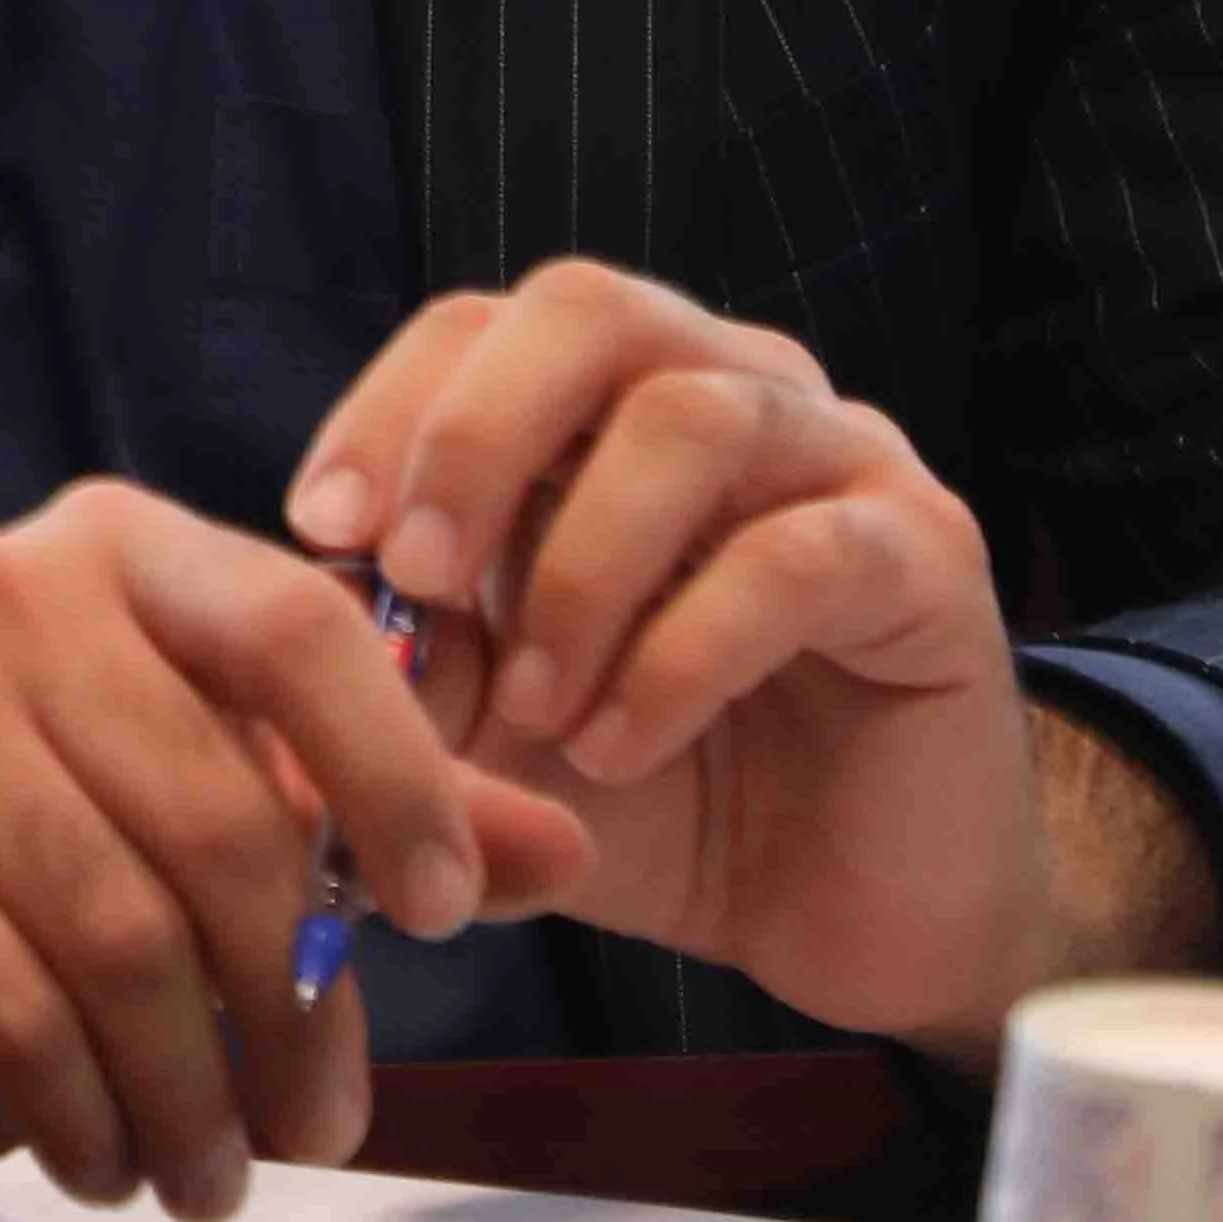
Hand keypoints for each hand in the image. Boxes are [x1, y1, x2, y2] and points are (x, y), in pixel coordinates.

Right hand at [0, 480, 592, 1220]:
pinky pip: (10, 1005)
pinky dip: (83, 1113)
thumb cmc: (37, 834)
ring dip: (190, 1096)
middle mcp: (1, 589)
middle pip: (221, 822)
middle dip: (294, 1014)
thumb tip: (565, 850)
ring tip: (212, 1171)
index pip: (298, 628)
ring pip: (122, 937)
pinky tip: (105, 1154)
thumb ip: (385, 810)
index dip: (396, 778)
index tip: (441, 915)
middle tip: (316, 1125)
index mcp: (120, 549)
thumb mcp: (217, 792)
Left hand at [290, 258, 1069, 1051]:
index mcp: (610, 405)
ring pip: (692, 417)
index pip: (480, 324)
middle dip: (474, 435)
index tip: (320, 529)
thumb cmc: (652, 792)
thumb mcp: (487, 729)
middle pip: (589, 309)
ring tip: (542, 704)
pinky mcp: (927, 557)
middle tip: (419, 577)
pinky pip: (797, 555)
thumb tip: (294, 609)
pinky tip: (624, 746)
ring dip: (581, 567)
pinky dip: (681, 652)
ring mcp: (840, 461)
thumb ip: (400, 664)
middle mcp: (730, 392)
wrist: (841, 912)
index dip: (387, 407)